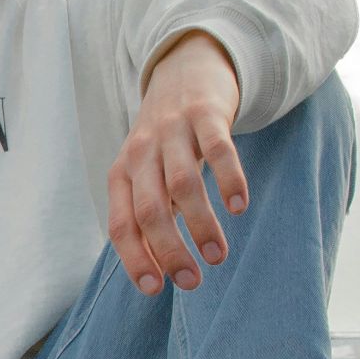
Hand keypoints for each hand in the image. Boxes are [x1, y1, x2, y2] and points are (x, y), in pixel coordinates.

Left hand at [107, 30, 245, 295]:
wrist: (185, 70)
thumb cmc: (164, 140)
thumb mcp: (145, 175)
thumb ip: (148, 218)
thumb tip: (158, 273)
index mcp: (122, 174)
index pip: (120, 224)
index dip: (134, 258)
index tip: (155, 289)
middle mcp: (141, 153)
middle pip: (150, 211)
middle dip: (170, 252)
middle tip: (193, 282)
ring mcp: (172, 131)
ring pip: (184, 185)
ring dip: (201, 225)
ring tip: (218, 256)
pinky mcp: (205, 113)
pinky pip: (217, 149)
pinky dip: (228, 179)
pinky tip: (238, 206)